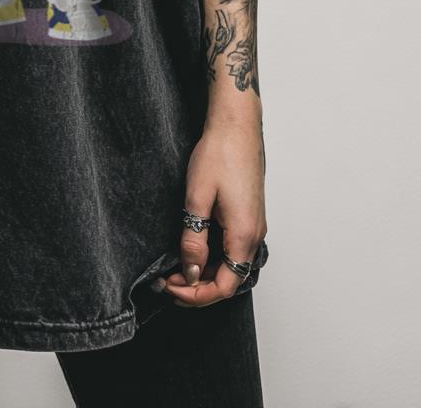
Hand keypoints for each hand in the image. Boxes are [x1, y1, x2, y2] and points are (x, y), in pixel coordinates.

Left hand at [159, 118, 265, 306]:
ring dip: (205, 272)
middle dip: (197, 287)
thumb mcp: (197, 198)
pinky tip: (193, 248)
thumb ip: (194, 239)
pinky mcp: (249, 216)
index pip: (224, 286)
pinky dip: (213, 257)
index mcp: (244, 235)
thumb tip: (191, 272)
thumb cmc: (219, 154)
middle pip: (229, 279)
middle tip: (166, 280)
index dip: (196, 294)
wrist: (237, 125)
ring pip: (231, 265)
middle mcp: (255, 235)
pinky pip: (233, 248)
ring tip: (175, 267)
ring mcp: (254, 225)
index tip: (170, 287)